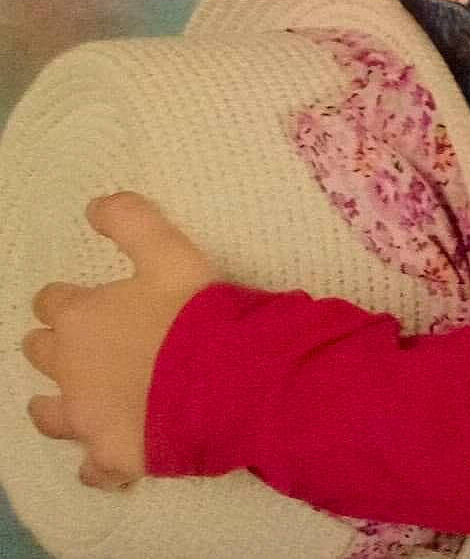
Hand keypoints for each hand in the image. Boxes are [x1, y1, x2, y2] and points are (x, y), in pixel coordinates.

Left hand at [22, 192, 218, 489]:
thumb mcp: (167, 249)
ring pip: (51, 416)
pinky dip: (92, 463)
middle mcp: (72, 370)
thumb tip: (93, 205)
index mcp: (81, 318)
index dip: (63, 299)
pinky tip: (96, 462)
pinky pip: (92, 468)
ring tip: (56, 405)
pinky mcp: (112, 456)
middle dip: (51, 346)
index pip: (52, 302)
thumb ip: (130, 220)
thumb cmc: (192, 310)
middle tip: (70, 344)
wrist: (223, 381)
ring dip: (53, 407)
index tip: (74, 298)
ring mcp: (89, 419)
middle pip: (42, 355)